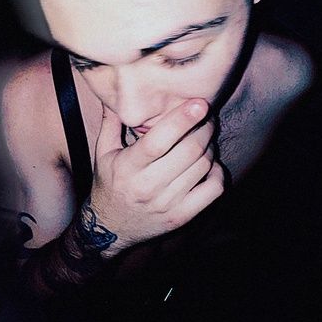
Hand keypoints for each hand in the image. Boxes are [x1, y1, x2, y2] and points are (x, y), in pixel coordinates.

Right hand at [88, 99, 224, 255]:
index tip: (198, 102)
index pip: (158, 141)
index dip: (182, 120)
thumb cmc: (108, 183)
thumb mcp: (103, 152)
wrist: (109, 229)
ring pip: (203, 166)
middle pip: (189, 150)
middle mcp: (148, 186)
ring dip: (210, 145)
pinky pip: (213, 189)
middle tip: (205, 114)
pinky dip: (217, 171)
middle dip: (204, 127)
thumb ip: (111, 121)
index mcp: (128, 166)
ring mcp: (167, 203)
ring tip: (204, 136)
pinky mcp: (182, 216)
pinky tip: (209, 163)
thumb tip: (115, 92)